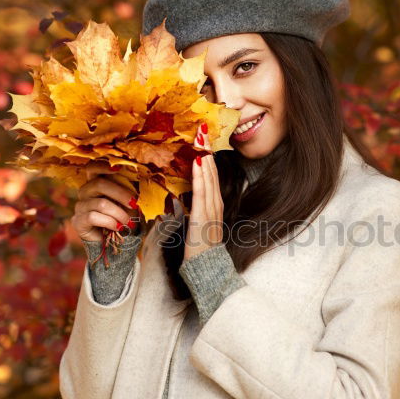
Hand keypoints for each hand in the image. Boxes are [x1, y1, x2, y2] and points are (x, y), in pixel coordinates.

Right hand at [71, 167, 140, 242]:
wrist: (113, 243)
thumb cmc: (121, 218)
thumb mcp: (127, 202)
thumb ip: (128, 190)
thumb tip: (139, 178)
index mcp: (95, 184)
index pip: (92, 168)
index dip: (103, 166)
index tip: (119, 168)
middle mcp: (84, 193)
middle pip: (99, 184)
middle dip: (121, 194)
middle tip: (135, 204)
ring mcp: (80, 207)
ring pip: (101, 203)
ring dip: (119, 213)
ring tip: (129, 222)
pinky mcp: (78, 221)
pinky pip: (93, 217)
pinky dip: (110, 222)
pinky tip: (118, 227)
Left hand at [184, 124, 223, 262]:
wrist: (207, 267)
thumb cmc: (200, 249)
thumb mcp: (197, 224)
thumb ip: (194, 209)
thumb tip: (184, 196)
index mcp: (214, 205)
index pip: (212, 178)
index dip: (208, 159)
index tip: (203, 141)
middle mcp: (216, 204)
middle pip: (212, 173)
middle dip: (207, 152)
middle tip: (202, 130)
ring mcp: (211, 210)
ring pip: (209, 179)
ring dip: (205, 158)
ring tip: (201, 139)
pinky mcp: (203, 216)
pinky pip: (202, 192)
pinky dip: (200, 176)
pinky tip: (197, 162)